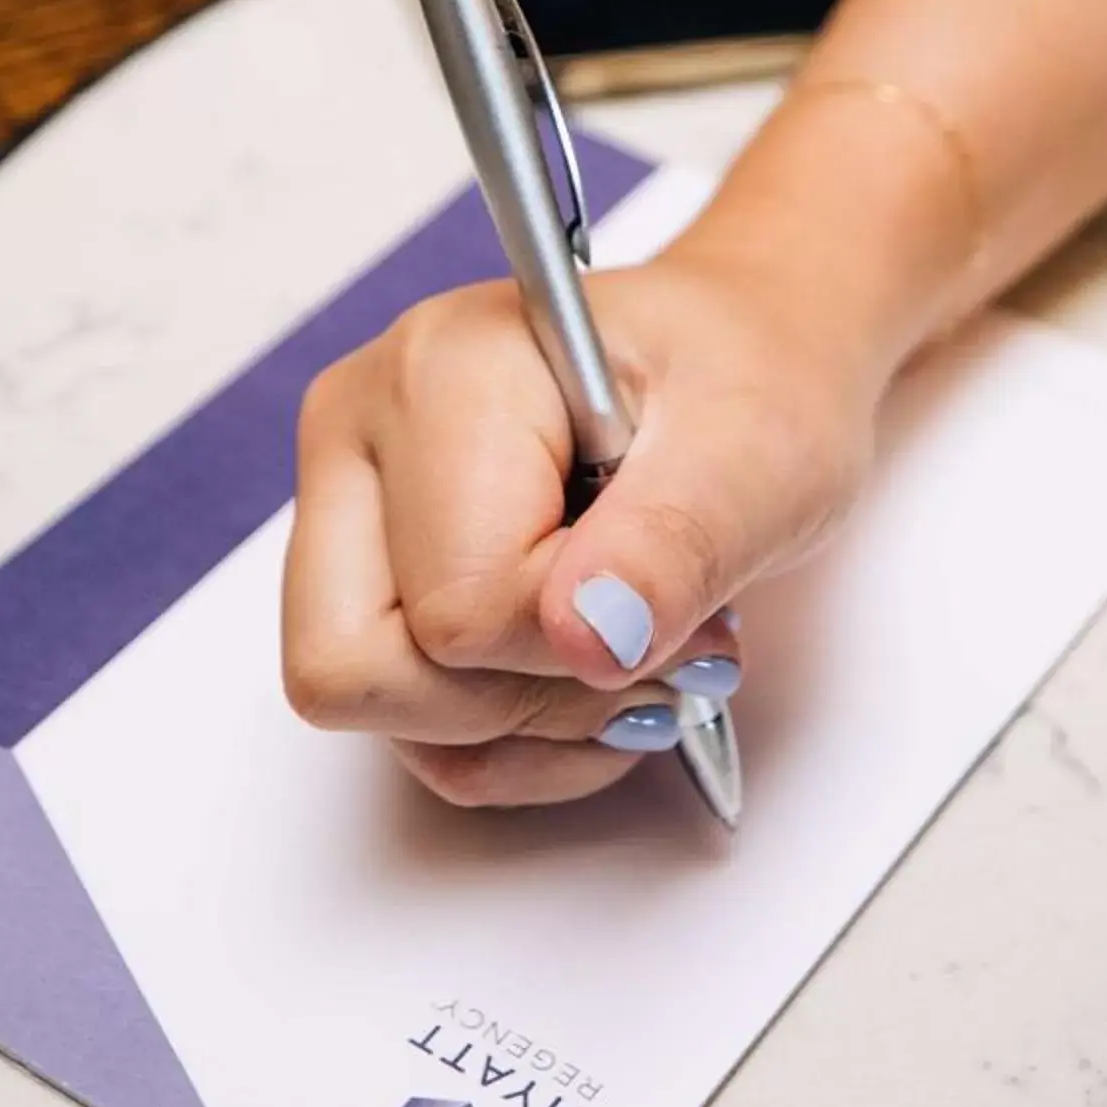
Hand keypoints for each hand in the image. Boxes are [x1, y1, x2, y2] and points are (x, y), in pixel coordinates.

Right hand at [282, 245, 879, 805]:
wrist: (754, 365)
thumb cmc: (749, 378)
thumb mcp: (751, 448)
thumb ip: (670, 543)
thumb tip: (587, 637)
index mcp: (439, 374)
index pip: (457, 605)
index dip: (584, 639)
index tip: (685, 601)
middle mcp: (361, 435)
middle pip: (359, 671)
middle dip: (526, 699)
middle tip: (653, 644)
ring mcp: (352, 510)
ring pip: (378, 715)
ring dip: (533, 726)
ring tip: (638, 648)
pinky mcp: (372, 580)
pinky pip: (410, 733)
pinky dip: (517, 742)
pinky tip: (599, 674)